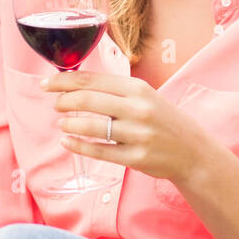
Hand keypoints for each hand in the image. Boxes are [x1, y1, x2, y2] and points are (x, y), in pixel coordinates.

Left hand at [42, 70, 218, 184]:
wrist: (192, 151)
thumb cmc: (163, 120)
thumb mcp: (144, 96)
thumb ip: (115, 90)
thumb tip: (76, 85)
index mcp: (138, 89)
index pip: (92, 81)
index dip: (64, 81)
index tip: (46, 84)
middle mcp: (138, 109)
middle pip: (89, 101)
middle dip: (64, 101)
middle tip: (55, 105)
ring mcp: (137, 134)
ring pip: (92, 127)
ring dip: (70, 124)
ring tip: (62, 123)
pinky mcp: (136, 158)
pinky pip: (99, 151)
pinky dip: (79, 146)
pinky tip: (68, 142)